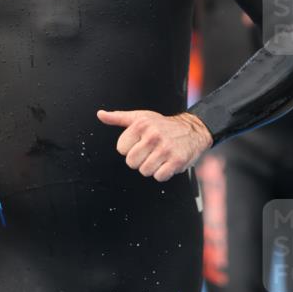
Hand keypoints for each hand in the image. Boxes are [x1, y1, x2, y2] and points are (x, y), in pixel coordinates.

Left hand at [97, 109, 212, 182]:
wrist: (192, 129)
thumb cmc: (162, 125)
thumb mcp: (140, 117)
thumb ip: (118, 118)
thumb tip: (100, 114)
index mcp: (141, 125)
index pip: (121, 149)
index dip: (130, 148)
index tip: (140, 143)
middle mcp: (153, 135)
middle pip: (131, 162)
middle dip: (139, 160)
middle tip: (150, 152)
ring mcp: (166, 148)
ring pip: (144, 171)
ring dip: (151, 167)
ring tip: (159, 157)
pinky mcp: (177, 160)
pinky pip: (159, 176)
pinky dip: (163, 173)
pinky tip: (167, 162)